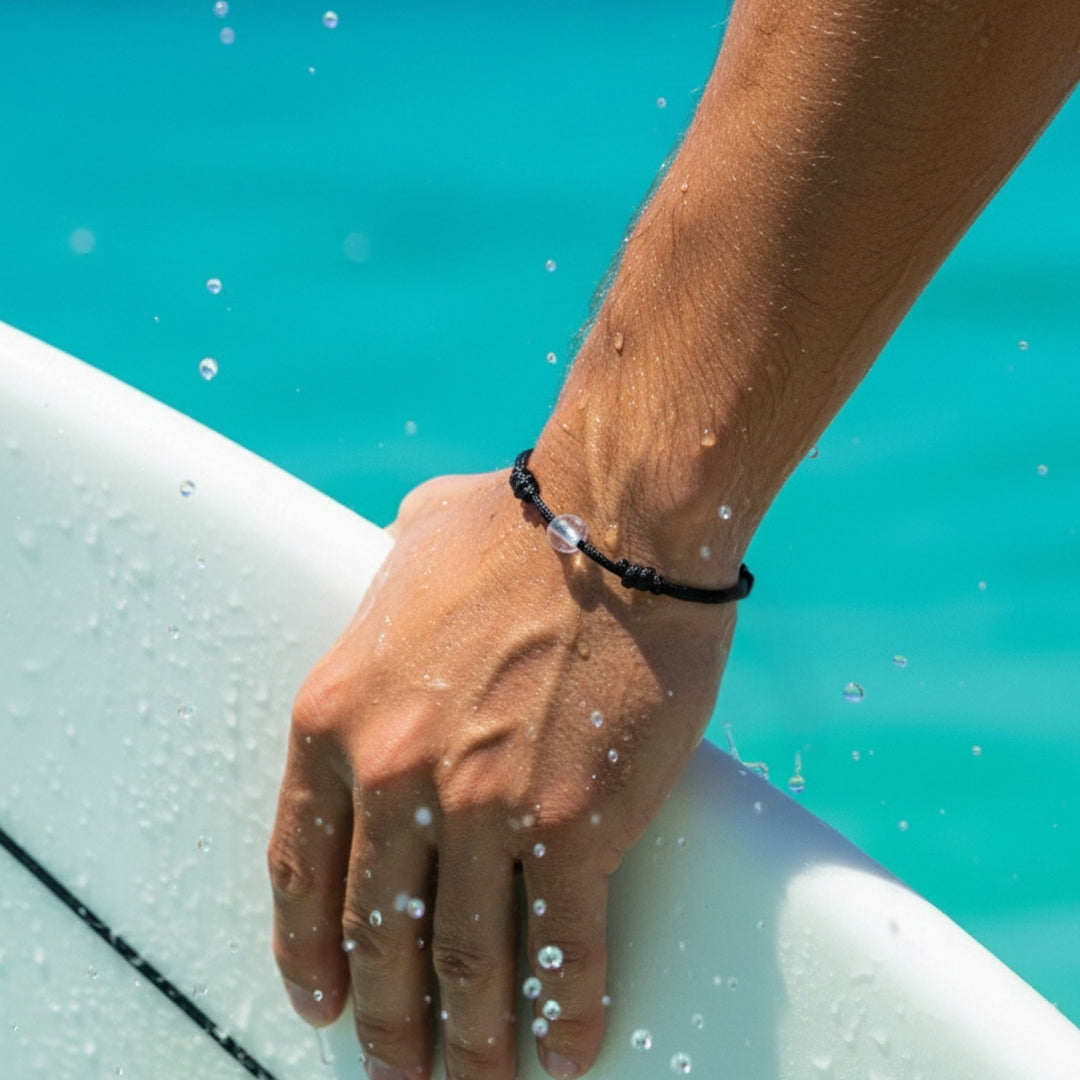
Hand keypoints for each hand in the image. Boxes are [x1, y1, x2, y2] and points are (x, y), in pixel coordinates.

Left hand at [267, 466, 734, 1079]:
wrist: (617, 516)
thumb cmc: (519, 524)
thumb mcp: (408, 545)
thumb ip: (382, 584)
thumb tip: (392, 564)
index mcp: (340, 717)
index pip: (301, 868)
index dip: (309, 950)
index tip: (322, 1002)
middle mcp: (395, 775)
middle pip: (377, 936)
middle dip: (386, 1020)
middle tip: (399, 1070)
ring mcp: (482, 808)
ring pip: (463, 961)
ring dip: (470, 1041)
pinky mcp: (574, 825)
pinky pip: (565, 949)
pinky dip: (568, 1013)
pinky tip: (570, 1050)